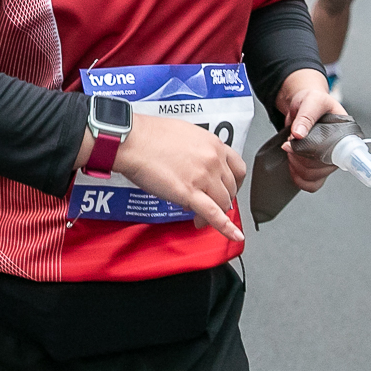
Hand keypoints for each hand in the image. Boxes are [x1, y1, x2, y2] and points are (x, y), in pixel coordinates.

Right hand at [109, 115, 247, 241]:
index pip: (237, 169)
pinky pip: (213, 214)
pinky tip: (234, 236)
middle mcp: (213, 160)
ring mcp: (203, 177)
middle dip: (221, 200)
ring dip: (215, 213)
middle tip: (209, 204)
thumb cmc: (150, 136)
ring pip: (222, 203)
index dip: (233, 184)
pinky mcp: (189, 193)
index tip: (227, 189)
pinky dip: (226, 228)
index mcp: (214, 144)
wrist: (133, 141)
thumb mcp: (185, 134)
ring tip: (200, 217)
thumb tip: (197, 166)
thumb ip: (198, 150)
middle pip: (230, 189)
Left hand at [279, 70, 345, 191]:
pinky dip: (299, 178)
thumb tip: (299, 134)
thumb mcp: (311, 100)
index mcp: (346, 135)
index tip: (304, 148)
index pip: (341, 155)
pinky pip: (311, 184)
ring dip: (296, 164)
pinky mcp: (317, 168)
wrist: (302, 105)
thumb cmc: (312, 101)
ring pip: (313, 176)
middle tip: (292, 140)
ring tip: (291, 147)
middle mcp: (340, 151)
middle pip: (322, 167)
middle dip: (301, 154)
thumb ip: (306, 115)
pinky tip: (292, 165)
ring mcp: (328, 162)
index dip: (321, 153)